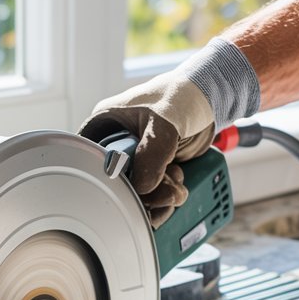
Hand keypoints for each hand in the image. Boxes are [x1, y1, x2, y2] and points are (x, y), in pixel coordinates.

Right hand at [78, 73, 214, 226]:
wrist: (209, 103)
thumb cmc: (181, 98)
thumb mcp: (163, 122)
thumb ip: (151, 155)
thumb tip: (142, 188)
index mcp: (104, 127)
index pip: (90, 161)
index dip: (107, 180)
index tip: (130, 189)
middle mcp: (115, 147)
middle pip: (115, 186)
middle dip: (142, 195)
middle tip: (165, 190)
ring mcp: (135, 163)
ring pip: (135, 196)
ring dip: (159, 199)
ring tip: (177, 187)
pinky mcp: (152, 174)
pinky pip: (151, 198)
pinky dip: (166, 201)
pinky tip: (179, 187)